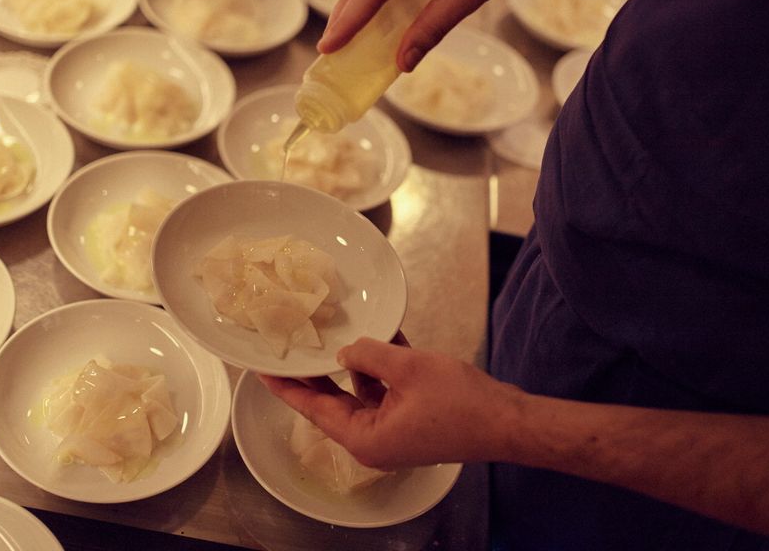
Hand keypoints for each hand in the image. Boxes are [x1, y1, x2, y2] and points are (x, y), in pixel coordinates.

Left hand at [259, 336, 523, 469]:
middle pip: (333, 400)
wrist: (507, 422)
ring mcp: (393, 431)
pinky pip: (386, 390)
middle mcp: (373, 440)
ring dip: (358, 362)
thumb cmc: (460, 402)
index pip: (312, 408)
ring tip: (340, 329)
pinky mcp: (412, 420)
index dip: (286, 386)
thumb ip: (369, 356)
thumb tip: (345, 351)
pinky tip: (382, 336)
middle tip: (292, 342)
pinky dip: (383, 367)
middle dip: (317, 370)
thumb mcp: (408, 368)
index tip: (261, 369)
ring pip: (362, 391)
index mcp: (364, 437)